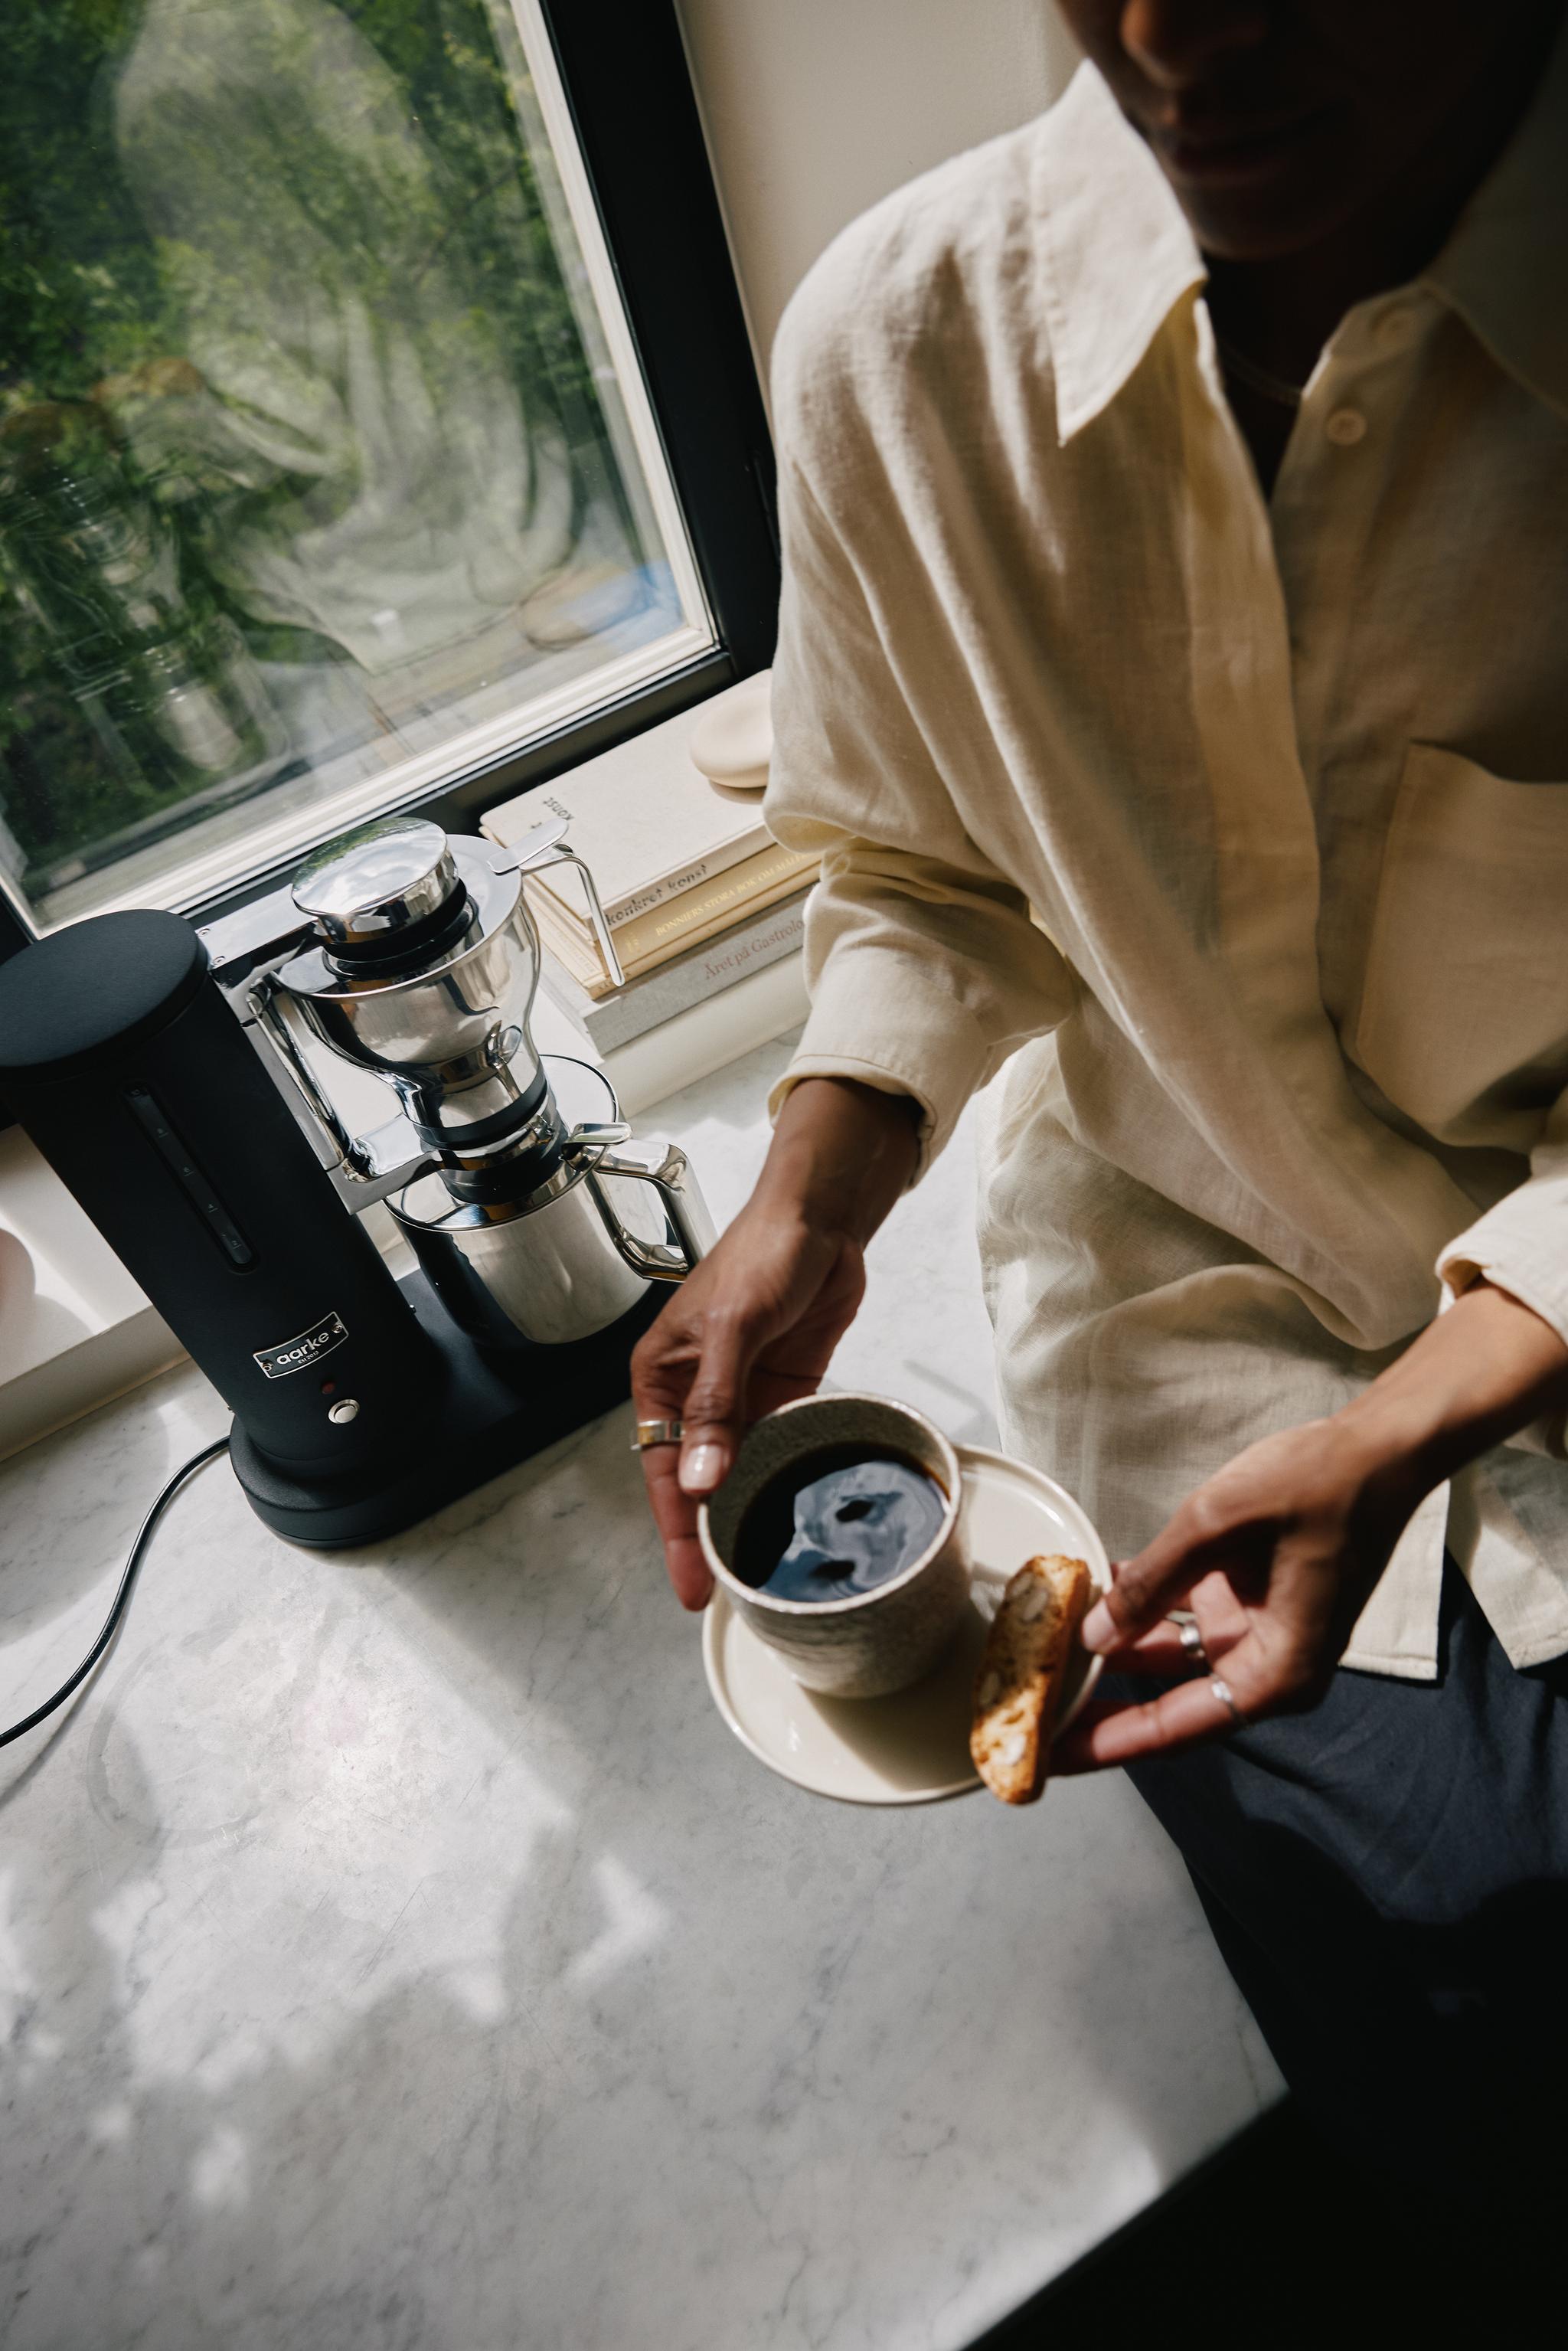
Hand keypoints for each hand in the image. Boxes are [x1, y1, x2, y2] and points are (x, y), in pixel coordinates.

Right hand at [631, 1076, 921, 1607]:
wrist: (822, 1220)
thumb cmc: (764, 1254)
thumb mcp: (733, 1328)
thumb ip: (718, 1405)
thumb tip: (702, 1480)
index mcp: (660, 1377)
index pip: (662, 1470)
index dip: (675, 1531)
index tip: (691, 1585)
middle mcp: (696, 1394)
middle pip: (697, 1481)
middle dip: (709, 1537)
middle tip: (730, 1595)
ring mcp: (741, 1397)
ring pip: (738, 1471)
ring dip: (747, 1514)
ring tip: (764, 1571)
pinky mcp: (784, 1394)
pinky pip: (778, 1449)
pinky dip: (783, 1481)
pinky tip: (794, 1517)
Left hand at [1052, 1274, 1567, 1770]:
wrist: (1379, 1447)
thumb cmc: (1314, 1487)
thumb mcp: (1216, 1529)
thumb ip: (1150, 1585)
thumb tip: (1091, 1635)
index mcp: (1277, 1673)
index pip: (1175, 1727)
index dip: (1106, 1744)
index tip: (1048, 1755)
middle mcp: (1269, 1665)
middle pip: (1169, 1701)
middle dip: (1101, 1699)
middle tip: (1031, 1705)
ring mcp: (1260, 1631)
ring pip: (1170, 1655)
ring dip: (1112, 1645)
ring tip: (1044, 1645)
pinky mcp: (1252, 1598)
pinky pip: (1185, 1615)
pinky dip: (1141, 1604)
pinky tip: (1088, 1590)